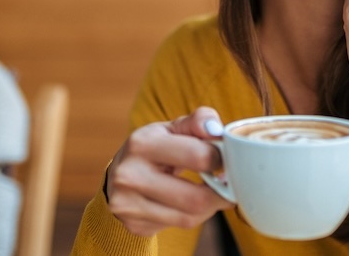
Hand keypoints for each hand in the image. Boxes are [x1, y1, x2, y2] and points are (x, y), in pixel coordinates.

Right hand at [106, 107, 233, 235]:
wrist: (118, 176)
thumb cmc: (153, 148)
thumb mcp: (171, 128)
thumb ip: (198, 122)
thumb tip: (216, 129)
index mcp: (142, 143)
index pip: (197, 156)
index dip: (220, 159)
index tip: (226, 160)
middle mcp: (130, 175)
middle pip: (195, 198)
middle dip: (221, 193)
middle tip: (230, 185)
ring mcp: (129, 204)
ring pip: (189, 217)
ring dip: (210, 207)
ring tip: (214, 194)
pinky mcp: (135, 225)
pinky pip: (178, 225)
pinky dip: (193, 216)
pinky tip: (191, 204)